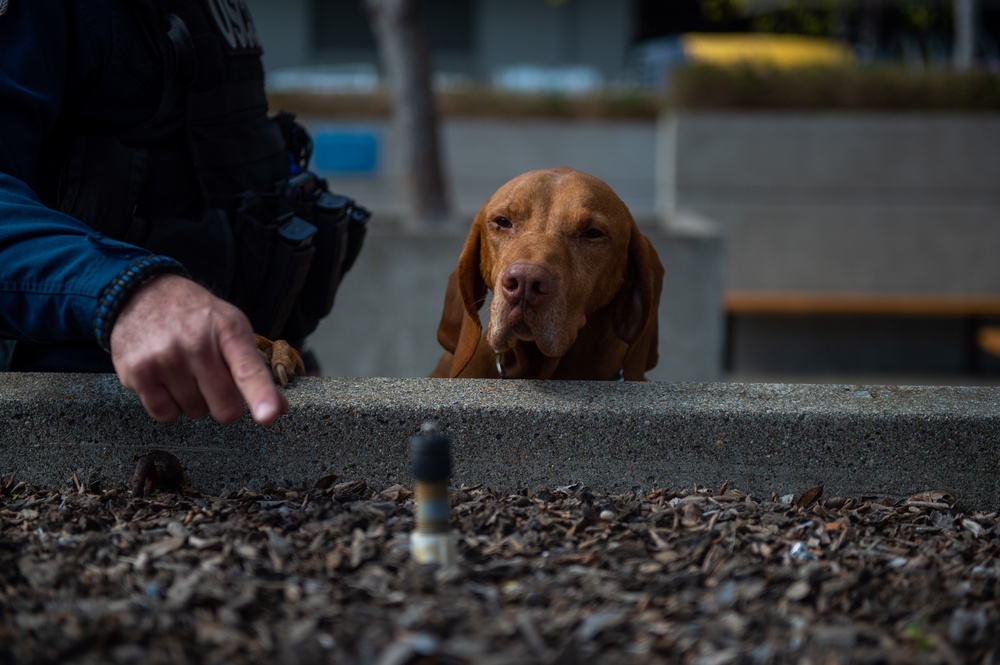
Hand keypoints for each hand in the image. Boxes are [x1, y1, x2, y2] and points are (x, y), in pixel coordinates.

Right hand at [109, 275, 287, 424]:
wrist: (141, 294)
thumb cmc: (196, 317)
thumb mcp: (232, 328)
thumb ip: (255, 368)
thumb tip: (278, 409)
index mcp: (228, 330)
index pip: (247, 369)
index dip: (260, 394)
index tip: (268, 415)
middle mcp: (196, 343)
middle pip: (225, 407)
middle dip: (225, 404)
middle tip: (214, 379)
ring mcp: (164, 359)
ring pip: (196, 412)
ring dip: (195, 400)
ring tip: (184, 370)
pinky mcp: (137, 373)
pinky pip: (166, 414)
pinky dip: (169, 405)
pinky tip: (165, 380)